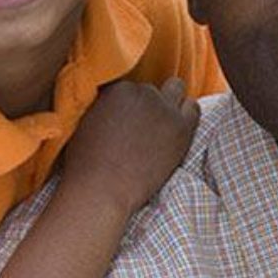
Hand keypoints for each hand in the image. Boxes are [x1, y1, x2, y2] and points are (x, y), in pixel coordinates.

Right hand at [58, 77, 199, 217]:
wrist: (102, 190)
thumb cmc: (86, 164)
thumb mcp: (85, 123)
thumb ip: (103, 106)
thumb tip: (113, 105)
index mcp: (117, 88)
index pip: (130, 87)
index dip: (128, 104)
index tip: (126, 120)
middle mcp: (143, 92)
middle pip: (152, 89)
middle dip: (148, 103)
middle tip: (143, 126)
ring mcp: (165, 108)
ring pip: (175, 89)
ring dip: (170, 102)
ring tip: (162, 125)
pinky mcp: (182, 126)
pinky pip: (193, 108)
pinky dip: (186, 114)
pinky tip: (177, 129)